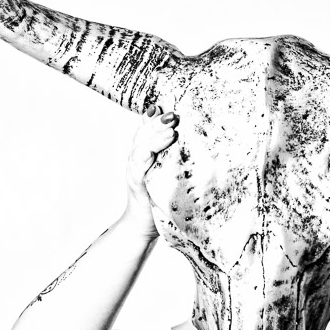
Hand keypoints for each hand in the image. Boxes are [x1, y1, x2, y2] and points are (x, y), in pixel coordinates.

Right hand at [123, 104, 178, 236]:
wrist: (143, 227)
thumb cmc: (161, 198)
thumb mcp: (169, 171)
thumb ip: (175, 155)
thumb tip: (194, 140)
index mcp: (146, 153)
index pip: (148, 128)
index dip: (155, 115)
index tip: (167, 103)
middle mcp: (138, 158)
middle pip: (144, 133)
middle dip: (157, 121)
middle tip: (174, 113)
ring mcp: (135, 170)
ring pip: (141, 147)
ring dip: (155, 136)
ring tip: (171, 130)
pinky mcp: (137, 184)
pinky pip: (139, 168)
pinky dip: (147, 156)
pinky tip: (155, 151)